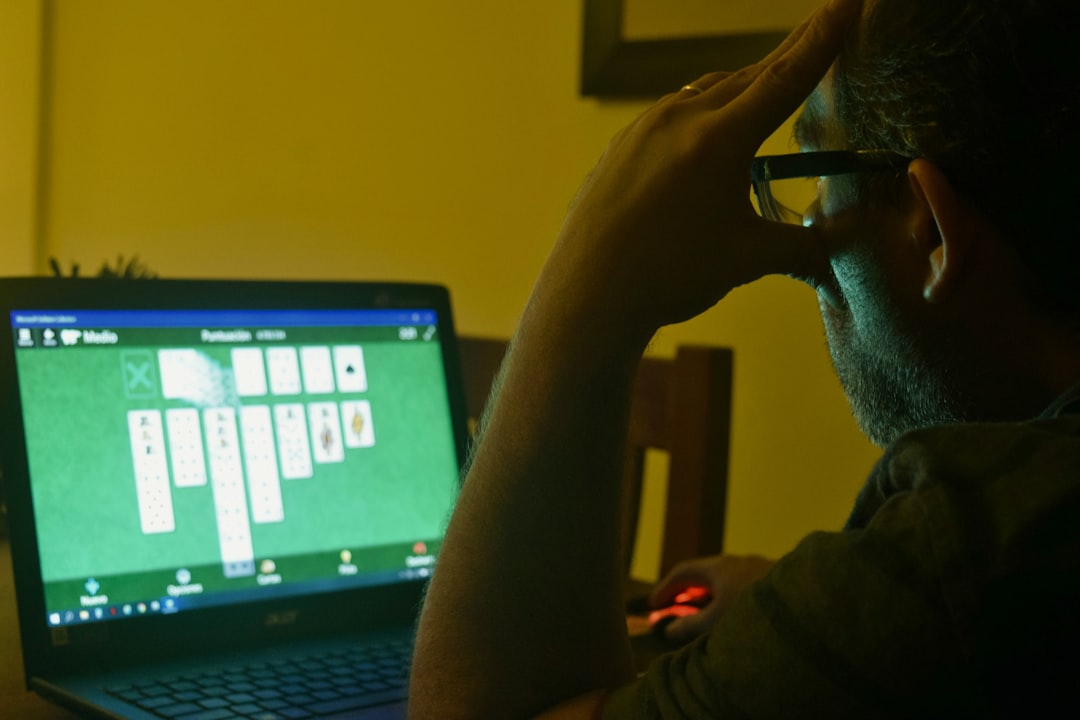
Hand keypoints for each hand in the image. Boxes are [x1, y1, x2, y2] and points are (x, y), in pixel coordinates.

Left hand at [535, 0, 859, 340]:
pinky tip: (704, 134)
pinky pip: (671, 115)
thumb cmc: (669, 275)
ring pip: (706, 93)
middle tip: (822, 26)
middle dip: (790, 54)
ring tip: (767, 87)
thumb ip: (799, 247)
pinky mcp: (620, 146)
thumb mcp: (746, 259)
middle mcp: (680, 118)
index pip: (786, 77)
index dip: (824, 38)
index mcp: (719, 139)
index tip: (849, 1)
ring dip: (743, 87)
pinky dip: (701, 113)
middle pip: (749, 77)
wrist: (588, 292)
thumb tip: (833, 248)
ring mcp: (643, 128)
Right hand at [650, 554, 775, 642]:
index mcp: (719, 567)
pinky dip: (725, 599)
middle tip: (671, 612)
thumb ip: (689, 626)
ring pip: (724, 580)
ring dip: (707, 597)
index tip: (652, 606)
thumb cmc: (756, 613)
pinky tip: (732, 616)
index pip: (683, 572)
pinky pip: (741, 586)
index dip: (664, 589)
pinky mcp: (773, 581)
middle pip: (703, 574)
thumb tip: (669, 629)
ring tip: (699, 617)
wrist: (808, 605)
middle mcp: (737, 562)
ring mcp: (757, 569)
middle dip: (684, 594)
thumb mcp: (716, 623)